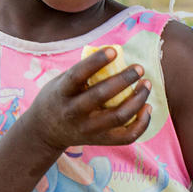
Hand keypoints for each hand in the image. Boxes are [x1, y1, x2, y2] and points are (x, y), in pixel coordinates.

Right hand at [23, 47, 151, 153]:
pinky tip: (147, 107)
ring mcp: (87, 130)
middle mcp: (73, 113)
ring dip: (137, 100)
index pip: (77, 75)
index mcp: (62, 93)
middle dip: (124, 80)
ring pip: (118, 117)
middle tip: (139, 68)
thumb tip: (116, 54)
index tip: (114, 50)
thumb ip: (84, 72)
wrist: (45, 131)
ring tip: (146, 84)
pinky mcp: (100, 141)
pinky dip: (142, 123)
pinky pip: (126, 136)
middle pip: (101, 97)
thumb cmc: (59, 97)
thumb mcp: (62, 81)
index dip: (96, 62)